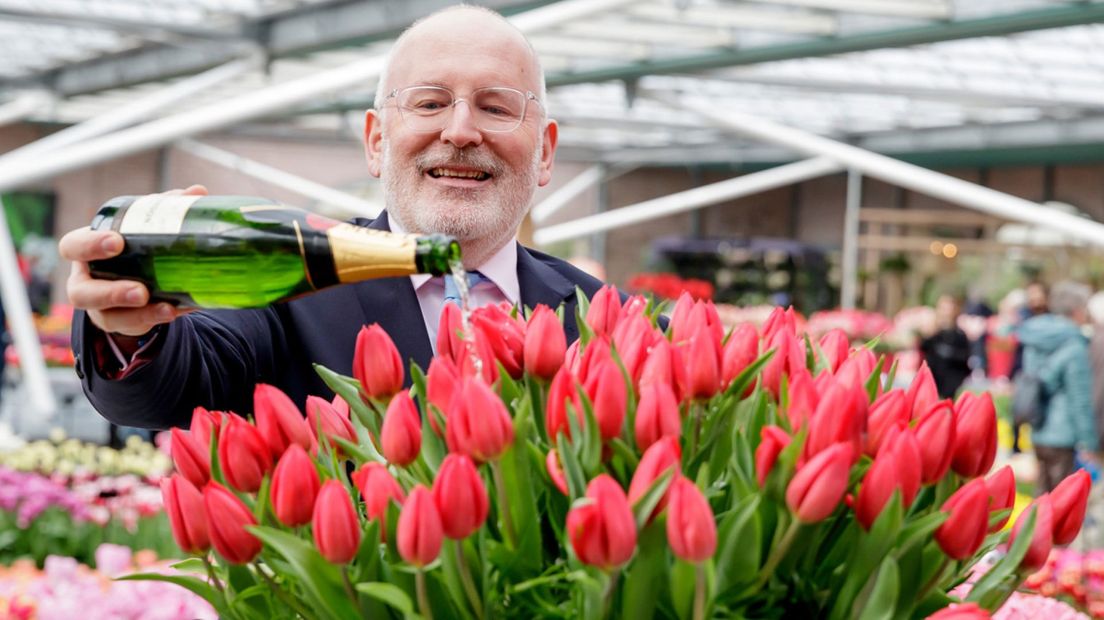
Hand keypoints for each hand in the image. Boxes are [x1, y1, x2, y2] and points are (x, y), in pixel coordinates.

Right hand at [59, 185, 206, 336]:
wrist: (134, 280)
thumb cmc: (132, 246)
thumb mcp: (143, 228)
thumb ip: (164, 209)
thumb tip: (197, 191)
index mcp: (86, 251)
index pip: (72, 247)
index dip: (89, 246)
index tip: (116, 242)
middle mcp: (87, 281)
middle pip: (81, 293)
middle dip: (110, 293)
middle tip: (140, 290)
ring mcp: (101, 308)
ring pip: (109, 318)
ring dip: (138, 315)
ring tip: (166, 309)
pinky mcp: (122, 324)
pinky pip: (135, 327)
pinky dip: (158, 319)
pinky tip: (178, 311)